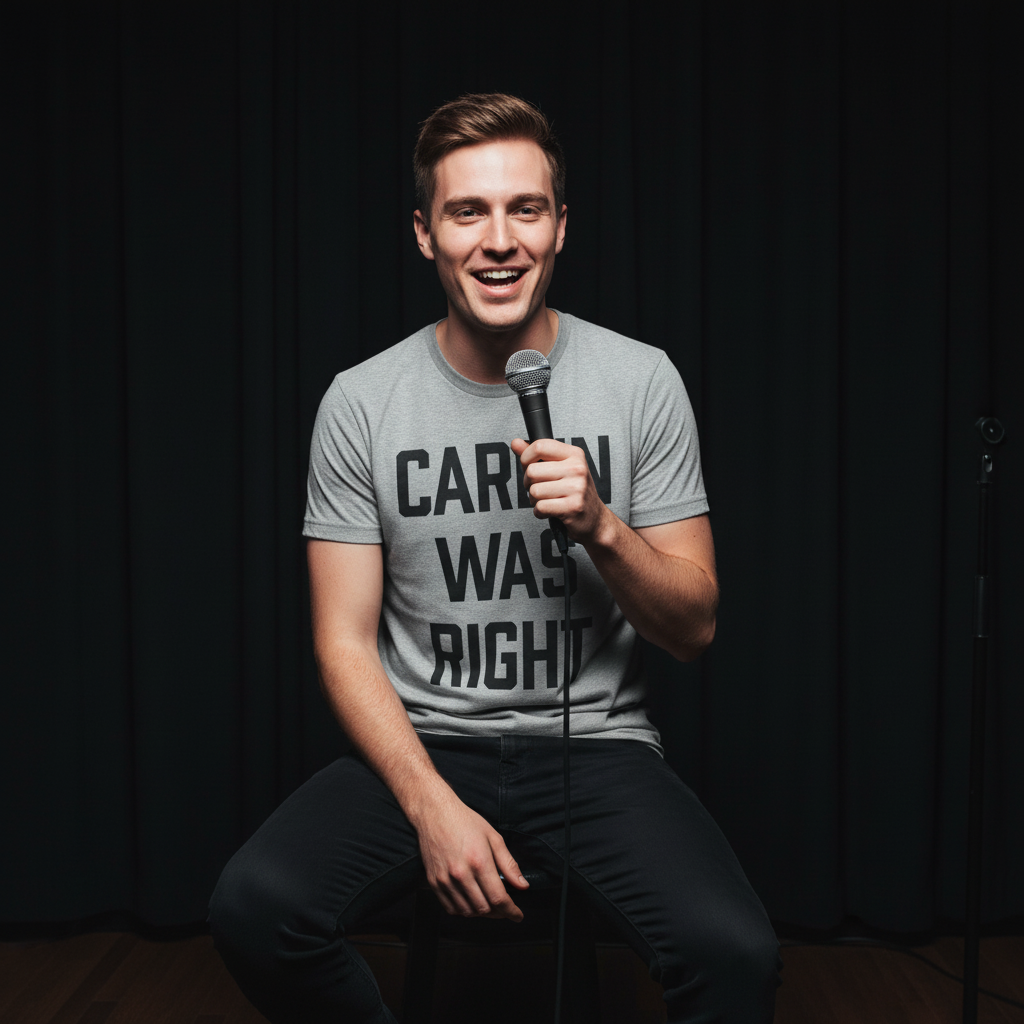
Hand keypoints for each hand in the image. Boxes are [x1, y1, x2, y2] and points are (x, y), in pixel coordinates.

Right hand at [415, 793, 529, 920]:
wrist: (435, 813)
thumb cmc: (465, 821)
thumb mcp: (493, 837)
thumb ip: (509, 864)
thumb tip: (522, 885)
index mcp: (479, 861)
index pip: (498, 898)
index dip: (511, 911)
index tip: (518, 915)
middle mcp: (461, 874)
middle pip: (484, 908)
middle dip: (499, 913)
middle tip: (505, 908)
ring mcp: (445, 880)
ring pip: (467, 912)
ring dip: (481, 913)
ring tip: (489, 905)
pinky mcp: (433, 882)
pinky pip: (450, 908)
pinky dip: (463, 911)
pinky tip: (471, 902)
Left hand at [511, 437, 610, 545]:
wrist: (594, 518)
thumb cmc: (575, 492)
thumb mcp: (559, 467)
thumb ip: (536, 455)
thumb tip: (516, 443)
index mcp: (574, 454)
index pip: (539, 446)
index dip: (526, 458)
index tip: (529, 466)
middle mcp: (577, 469)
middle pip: (532, 471)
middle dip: (529, 483)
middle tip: (542, 487)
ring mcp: (576, 488)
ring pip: (534, 491)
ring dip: (535, 500)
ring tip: (548, 499)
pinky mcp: (572, 507)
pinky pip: (540, 507)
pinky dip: (540, 512)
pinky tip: (551, 510)